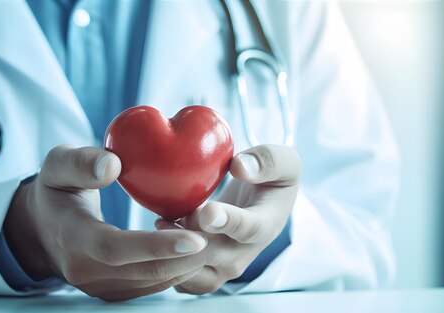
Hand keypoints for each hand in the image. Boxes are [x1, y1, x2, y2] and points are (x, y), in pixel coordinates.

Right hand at [3, 145, 207, 300]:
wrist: (42, 230)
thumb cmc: (55, 191)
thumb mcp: (56, 166)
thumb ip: (80, 163)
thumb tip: (112, 165)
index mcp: (72, 238)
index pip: (116, 249)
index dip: (157, 245)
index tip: (196, 236)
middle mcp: (86, 272)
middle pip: (145, 271)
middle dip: (187, 257)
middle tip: (221, 235)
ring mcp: (101, 287)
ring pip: (155, 281)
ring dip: (188, 263)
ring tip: (217, 239)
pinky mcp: (116, 291)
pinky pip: (154, 283)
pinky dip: (179, 267)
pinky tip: (197, 246)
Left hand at [155, 144, 299, 293]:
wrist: (266, 206)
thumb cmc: (274, 179)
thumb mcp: (284, 163)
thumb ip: (267, 160)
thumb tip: (240, 167)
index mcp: (265, 224)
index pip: (248, 228)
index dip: (227, 221)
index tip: (208, 211)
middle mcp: (244, 252)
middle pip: (211, 254)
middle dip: (185, 240)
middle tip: (164, 219)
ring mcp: (223, 266)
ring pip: (192, 273)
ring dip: (171, 252)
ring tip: (161, 223)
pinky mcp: (204, 271)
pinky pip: (179, 277)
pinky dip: (165, 259)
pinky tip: (159, 231)